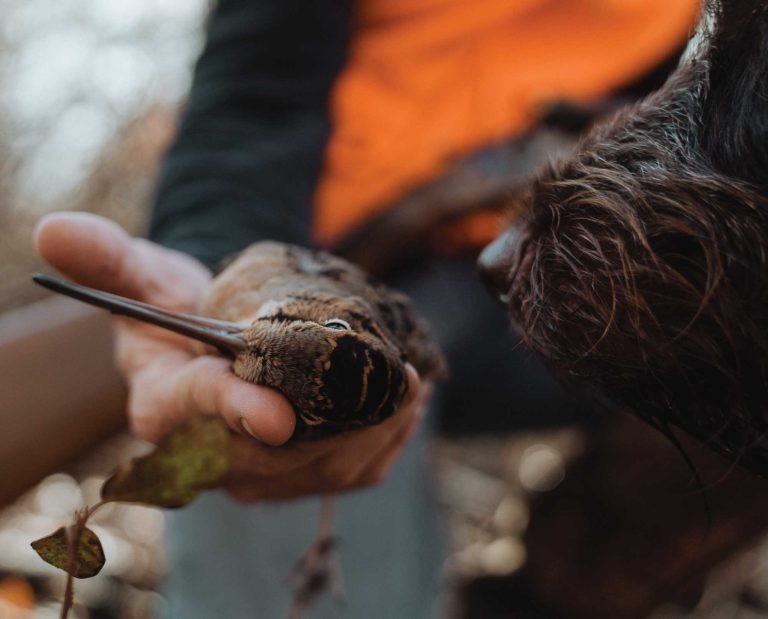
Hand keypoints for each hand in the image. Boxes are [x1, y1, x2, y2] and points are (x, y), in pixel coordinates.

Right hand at [34, 213, 429, 498]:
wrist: (218, 346)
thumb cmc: (179, 314)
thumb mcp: (146, 281)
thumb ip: (111, 260)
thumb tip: (53, 231)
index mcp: (164, 404)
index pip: (196, 412)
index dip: (231, 411)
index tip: (275, 415)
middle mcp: (210, 453)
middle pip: (274, 457)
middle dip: (334, 427)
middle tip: (393, 380)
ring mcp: (261, 474)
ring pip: (322, 471)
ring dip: (374, 433)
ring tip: (411, 385)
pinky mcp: (304, 477)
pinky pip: (350, 475)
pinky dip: (386, 444)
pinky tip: (409, 406)